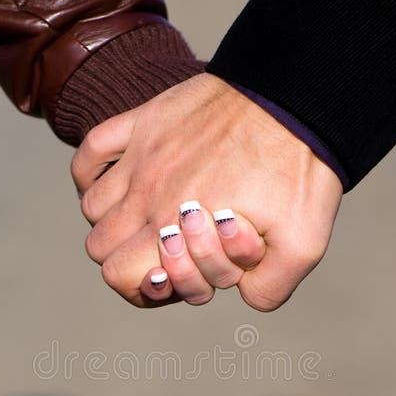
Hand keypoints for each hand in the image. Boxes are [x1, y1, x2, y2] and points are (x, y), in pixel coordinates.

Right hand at [73, 73, 342, 310]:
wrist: (300, 99)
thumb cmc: (301, 170)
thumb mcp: (303, 246)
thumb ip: (268, 290)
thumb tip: (242, 297)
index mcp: (176, 227)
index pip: (118, 276)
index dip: (144, 288)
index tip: (178, 277)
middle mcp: (148, 192)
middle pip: (100, 247)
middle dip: (130, 260)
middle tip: (171, 251)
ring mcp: (143, 154)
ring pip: (92, 206)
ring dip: (115, 221)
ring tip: (154, 219)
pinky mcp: (147, 120)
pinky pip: (92, 148)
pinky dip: (94, 172)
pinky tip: (123, 182)